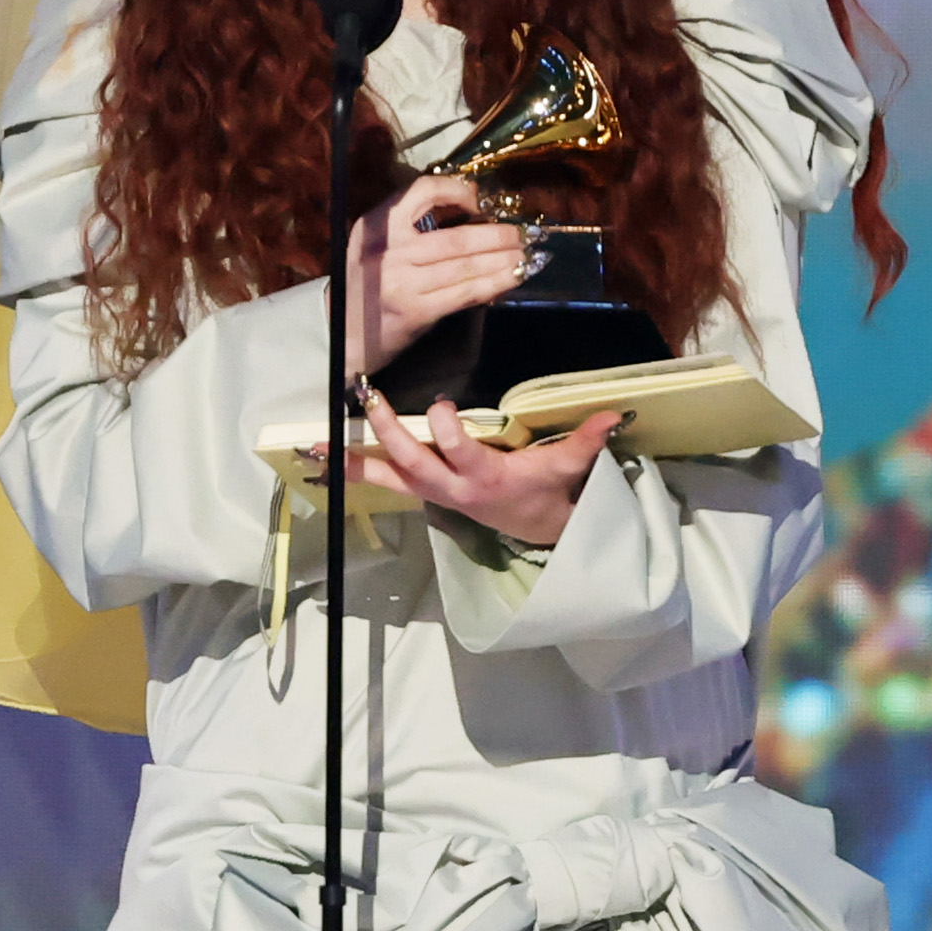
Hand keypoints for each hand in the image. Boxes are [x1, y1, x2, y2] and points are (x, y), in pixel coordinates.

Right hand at [349, 176, 531, 370]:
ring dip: (502, 261)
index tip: (480, 201)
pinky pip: (463, 293)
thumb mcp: (376, 245)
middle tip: (522, 234)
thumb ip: (412, 227)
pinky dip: (491, 285)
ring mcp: (402, 282)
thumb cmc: (367, 286)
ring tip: (525, 255)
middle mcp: (388, 250)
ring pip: (465, 266)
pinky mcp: (415, 311)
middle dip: (496, 235)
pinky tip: (509, 279)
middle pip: (455, 237)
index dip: (458, 191)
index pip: (422, 191)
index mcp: (377, 224)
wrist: (342, 334)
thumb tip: (472, 214)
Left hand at [351, 393, 617, 548]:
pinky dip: (356, 470)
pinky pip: (384, 480)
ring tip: (319, 447)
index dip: (450, 434)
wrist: (536, 528)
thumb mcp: (568, 468)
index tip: (442, 405)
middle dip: (389, 436)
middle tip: (371, 402)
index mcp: (485, 479)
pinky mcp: (424, 490)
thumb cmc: (548, 491)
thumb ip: (586, 441)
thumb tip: (612, 414)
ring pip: (388, 477)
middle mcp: (453, 489)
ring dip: (354, 462)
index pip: (463, 456)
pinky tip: (326, 458)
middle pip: (414, 464)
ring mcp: (434, 492)